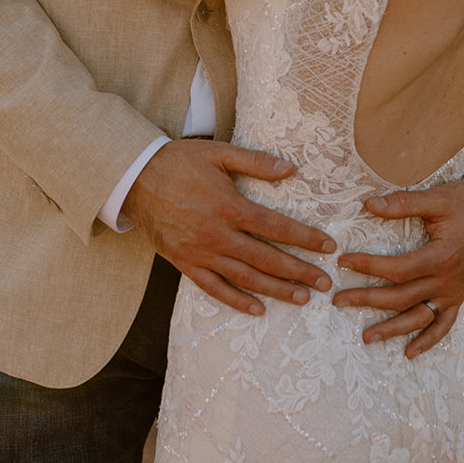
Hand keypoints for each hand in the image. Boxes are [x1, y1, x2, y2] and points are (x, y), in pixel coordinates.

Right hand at [123, 139, 336, 315]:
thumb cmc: (180, 162)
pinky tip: (258, 309)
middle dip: (299, 271)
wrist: (135, 179)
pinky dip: (237, 301)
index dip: (305, 238)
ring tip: (302, 297)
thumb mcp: (219, 153)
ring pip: (245, 279)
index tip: (328, 247)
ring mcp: (201, 253)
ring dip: (276, 290)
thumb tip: (291, 169)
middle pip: (267, 259)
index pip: (276, 227)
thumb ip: (255, 162)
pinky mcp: (186, 264)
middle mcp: (218, 235)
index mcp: (229, 206)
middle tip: (325, 282)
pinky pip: (214, 289)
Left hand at [332, 180, 463, 358]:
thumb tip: (369, 204)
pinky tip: (409, 353)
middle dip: (368, 300)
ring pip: (419, 318)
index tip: (343, 261)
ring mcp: (455, 292)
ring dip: (392, 329)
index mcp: (442, 256)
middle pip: (402, 297)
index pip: (398, 269)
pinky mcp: (459, 296)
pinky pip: (444, 325)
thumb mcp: (437, 197)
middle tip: (339, 300)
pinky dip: (428, 341)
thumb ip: (403, 203)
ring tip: (366, 336)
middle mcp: (448, 281)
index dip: (369, 266)